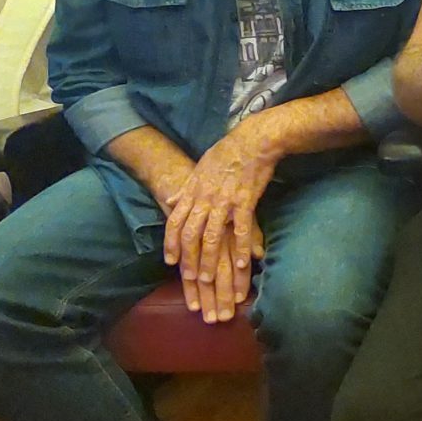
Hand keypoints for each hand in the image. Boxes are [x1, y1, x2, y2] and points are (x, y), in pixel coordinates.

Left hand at [160, 123, 280, 323]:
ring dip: (209, 260)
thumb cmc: (227, 153)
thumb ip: (184, 189)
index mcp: (193, 191)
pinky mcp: (245, 201)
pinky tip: (243, 263)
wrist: (252, 141)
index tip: (170, 261)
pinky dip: (241, 248)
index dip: (171, 243)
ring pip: (211, 236)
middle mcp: (204, 199)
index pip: (176, 222)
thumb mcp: (199, 168)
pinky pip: (241, 229)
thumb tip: (169, 201)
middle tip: (189, 279)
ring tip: (209, 279)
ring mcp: (224, 201)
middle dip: (188, 259)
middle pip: (190, 234)